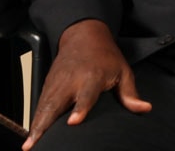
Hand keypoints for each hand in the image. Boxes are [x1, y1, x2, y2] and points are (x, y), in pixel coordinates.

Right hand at [24, 20, 149, 149]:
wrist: (84, 35)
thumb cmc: (105, 55)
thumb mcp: (122, 71)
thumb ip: (130, 93)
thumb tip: (144, 108)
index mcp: (92, 76)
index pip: (86, 95)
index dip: (80, 108)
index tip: (73, 121)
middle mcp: (71, 80)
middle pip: (56, 103)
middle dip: (46, 124)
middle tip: (38, 143)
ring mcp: (57, 82)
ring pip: (44, 106)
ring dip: (36, 126)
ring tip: (30, 146)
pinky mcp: (48, 84)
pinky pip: (40, 104)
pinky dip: (34, 120)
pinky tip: (31, 135)